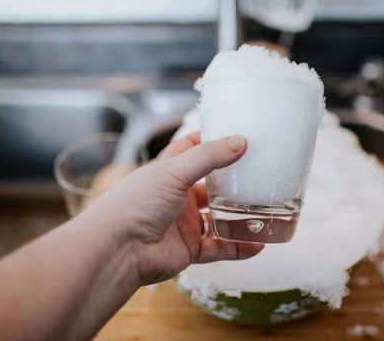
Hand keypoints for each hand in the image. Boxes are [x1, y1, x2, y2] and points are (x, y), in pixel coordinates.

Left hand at [90, 132, 263, 285]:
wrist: (118, 249)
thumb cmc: (136, 203)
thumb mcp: (174, 171)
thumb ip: (209, 157)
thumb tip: (241, 141)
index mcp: (167, 173)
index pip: (188, 150)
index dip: (207, 141)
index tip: (232, 134)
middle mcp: (176, 197)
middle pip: (208, 186)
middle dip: (230, 183)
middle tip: (258, 174)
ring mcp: (183, 224)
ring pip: (217, 219)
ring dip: (238, 217)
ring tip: (265, 210)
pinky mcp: (189, 249)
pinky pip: (219, 248)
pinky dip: (238, 247)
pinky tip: (258, 244)